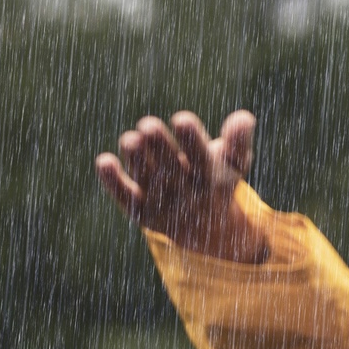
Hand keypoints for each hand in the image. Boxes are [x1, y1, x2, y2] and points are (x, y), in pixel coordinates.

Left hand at [95, 109, 266, 263]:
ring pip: (147, 181)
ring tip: (130, 139)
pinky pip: (126, 197)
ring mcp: (161, 205)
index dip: (191, 140)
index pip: (201, 159)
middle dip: (160, 148)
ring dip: (137, 161)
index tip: (181, 119)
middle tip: (148, 124)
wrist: (203, 230)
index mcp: (209, 179)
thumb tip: (244, 118)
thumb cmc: (216, 182)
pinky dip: (113, 182)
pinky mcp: (141, 212)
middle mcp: (185, 195)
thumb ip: (238, 141)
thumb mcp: (234, 163)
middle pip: (171, 171)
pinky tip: (103, 161)